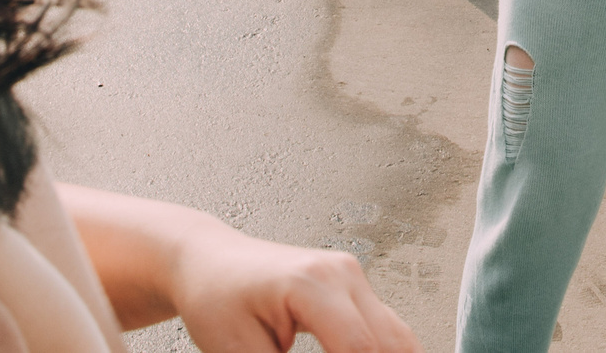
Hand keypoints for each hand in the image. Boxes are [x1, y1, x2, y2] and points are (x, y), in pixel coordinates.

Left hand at [58, 185, 419, 352]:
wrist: (208, 262)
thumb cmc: (215, 299)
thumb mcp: (237, 351)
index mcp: (311, 283)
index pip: (358, 348)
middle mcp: (342, 273)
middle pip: (389, 342)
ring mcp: (353, 276)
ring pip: (397, 336)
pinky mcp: (355, 287)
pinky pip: (385, 329)